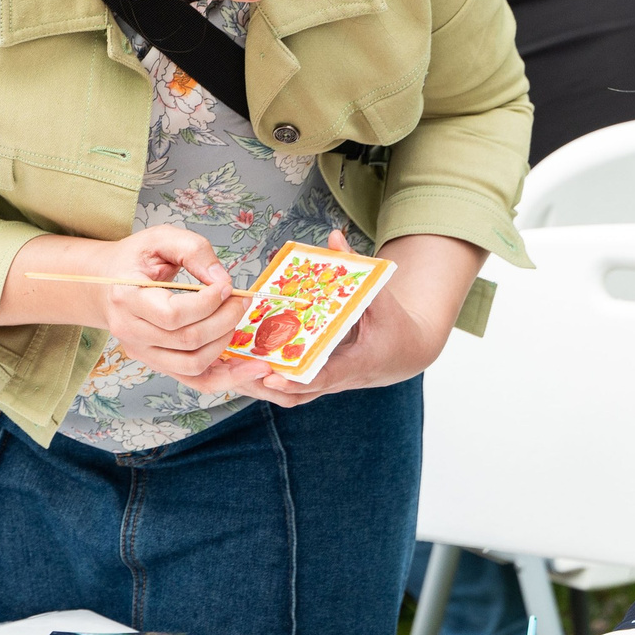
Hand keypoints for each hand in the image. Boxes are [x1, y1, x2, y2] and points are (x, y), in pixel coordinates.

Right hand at [95, 226, 243, 386]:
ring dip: (225, 343)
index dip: (208, 303)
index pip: (173, 314)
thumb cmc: (135, 259)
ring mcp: (143, 353)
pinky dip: (225, 378)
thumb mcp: (161, 239)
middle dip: (225, 320)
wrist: (106, 284)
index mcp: (126, 299)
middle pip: (188, 340)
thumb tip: (222, 280)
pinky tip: (247, 368)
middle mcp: (130, 332)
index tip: (227, 286)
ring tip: (235, 319)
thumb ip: (193, 250)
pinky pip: (195, 381)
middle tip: (241, 300)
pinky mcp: (158, 364)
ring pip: (193, 364)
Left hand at [218, 231, 446, 406]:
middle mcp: (338, 379)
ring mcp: (327, 384)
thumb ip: (359, 269)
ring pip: (290, 397)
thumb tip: (335, 237)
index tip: (273, 378)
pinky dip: (265, 384)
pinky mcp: (318, 383)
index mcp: (357, 362)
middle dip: (264, 385)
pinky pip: (289, 390)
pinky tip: (239, 367)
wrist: (406, 353)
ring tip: (228, 369)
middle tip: (234, 371)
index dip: (297, 380)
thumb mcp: (382, 297)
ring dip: (260, 388)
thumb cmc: (395, 325)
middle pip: (297, 393)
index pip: (324, 377)